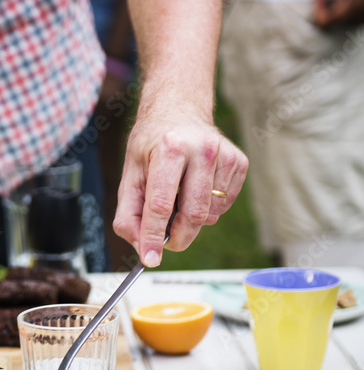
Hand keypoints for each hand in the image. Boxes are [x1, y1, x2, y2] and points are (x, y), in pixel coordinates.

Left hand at [113, 99, 247, 266]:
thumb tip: (142, 249)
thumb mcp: (130, 174)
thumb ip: (129, 215)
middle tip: (166, 242)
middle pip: (192, 215)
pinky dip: (208, 209)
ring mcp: (225, 155)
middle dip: (177, 237)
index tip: (150, 259)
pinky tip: (197, 188)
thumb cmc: (151, 145)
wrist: (179, 109)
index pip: (161, 204)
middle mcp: (201, 149)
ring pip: (209, 215)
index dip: (153, 237)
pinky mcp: (239, 162)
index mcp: (169, 148)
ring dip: (192, 220)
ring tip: (179, 197)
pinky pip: (223, 206)